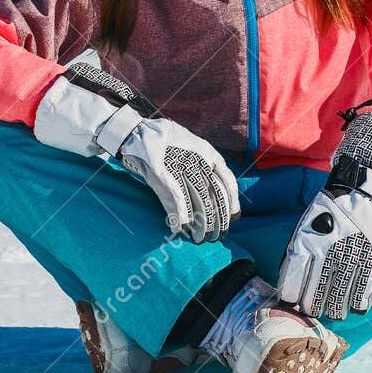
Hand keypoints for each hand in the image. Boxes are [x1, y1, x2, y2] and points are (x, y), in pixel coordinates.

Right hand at [118, 117, 239, 242]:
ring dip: (201, 223)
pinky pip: (178, 199)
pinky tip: (180, 228)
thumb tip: (213, 195)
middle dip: (218, 219)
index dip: (232, 203)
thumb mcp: (190, 150)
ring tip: (201, 238)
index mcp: (209, 153)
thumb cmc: (165, 144)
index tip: (233, 218)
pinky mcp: (165, 175)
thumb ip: (204, 169)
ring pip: (200, 201)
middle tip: (217, 235)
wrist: (139, 134)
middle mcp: (199, 160)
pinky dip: (180, 215)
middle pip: (215, 195)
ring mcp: (182, 167)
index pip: (228, 181)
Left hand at [277, 187, 371, 317]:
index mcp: (305, 246)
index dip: (292, 299)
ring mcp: (351, 258)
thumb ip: (295, 261)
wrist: (355, 198)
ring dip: (335, 310)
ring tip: (334, 311)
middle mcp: (327, 254)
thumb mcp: (302, 233)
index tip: (294, 304)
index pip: (293, 283)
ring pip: (339, 300)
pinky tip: (354, 307)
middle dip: (312, 308)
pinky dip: (358, 305)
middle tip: (314, 311)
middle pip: (315, 297)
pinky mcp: (371, 261)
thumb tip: (287, 294)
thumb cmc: (323, 221)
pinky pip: (363, 294)